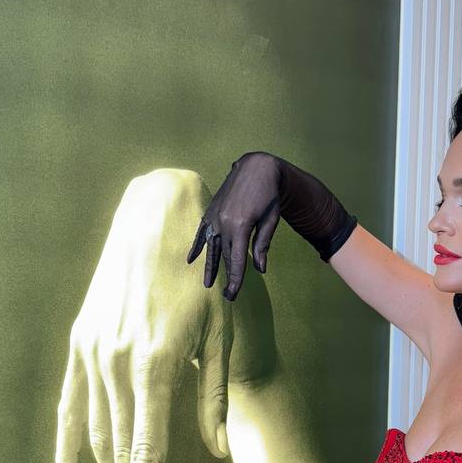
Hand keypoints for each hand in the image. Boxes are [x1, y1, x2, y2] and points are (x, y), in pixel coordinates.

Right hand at [55, 169, 231, 462]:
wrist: (164, 209)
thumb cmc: (210, 268)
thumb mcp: (227, 327)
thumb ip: (216, 394)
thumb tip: (214, 452)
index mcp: (159, 363)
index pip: (148, 456)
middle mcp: (118, 362)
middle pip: (120, 455)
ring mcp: (94, 351)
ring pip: (97, 434)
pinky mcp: (82, 340)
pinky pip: (71, 406)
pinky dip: (70, 448)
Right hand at [186, 152, 281, 301]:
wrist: (256, 167)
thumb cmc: (269, 194)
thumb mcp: (271, 219)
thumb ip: (262, 244)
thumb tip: (259, 269)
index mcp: (241, 226)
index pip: (236, 260)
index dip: (235, 279)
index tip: (232, 295)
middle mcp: (224, 222)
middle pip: (224, 256)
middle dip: (227, 276)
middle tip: (228, 295)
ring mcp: (215, 216)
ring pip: (212, 247)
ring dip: (210, 266)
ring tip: (207, 284)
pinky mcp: (212, 211)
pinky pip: (202, 232)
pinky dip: (197, 245)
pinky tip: (191, 259)